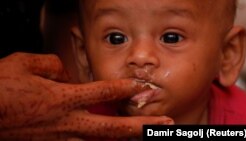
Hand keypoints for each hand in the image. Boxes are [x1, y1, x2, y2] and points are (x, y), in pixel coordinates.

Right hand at [0, 52, 172, 139]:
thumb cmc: (1, 88)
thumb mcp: (26, 64)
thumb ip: (54, 65)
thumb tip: (67, 73)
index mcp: (64, 97)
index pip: (104, 92)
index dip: (126, 88)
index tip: (142, 87)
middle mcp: (68, 120)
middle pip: (113, 127)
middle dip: (141, 127)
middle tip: (164, 125)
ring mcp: (62, 137)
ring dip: (124, 140)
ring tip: (145, 138)